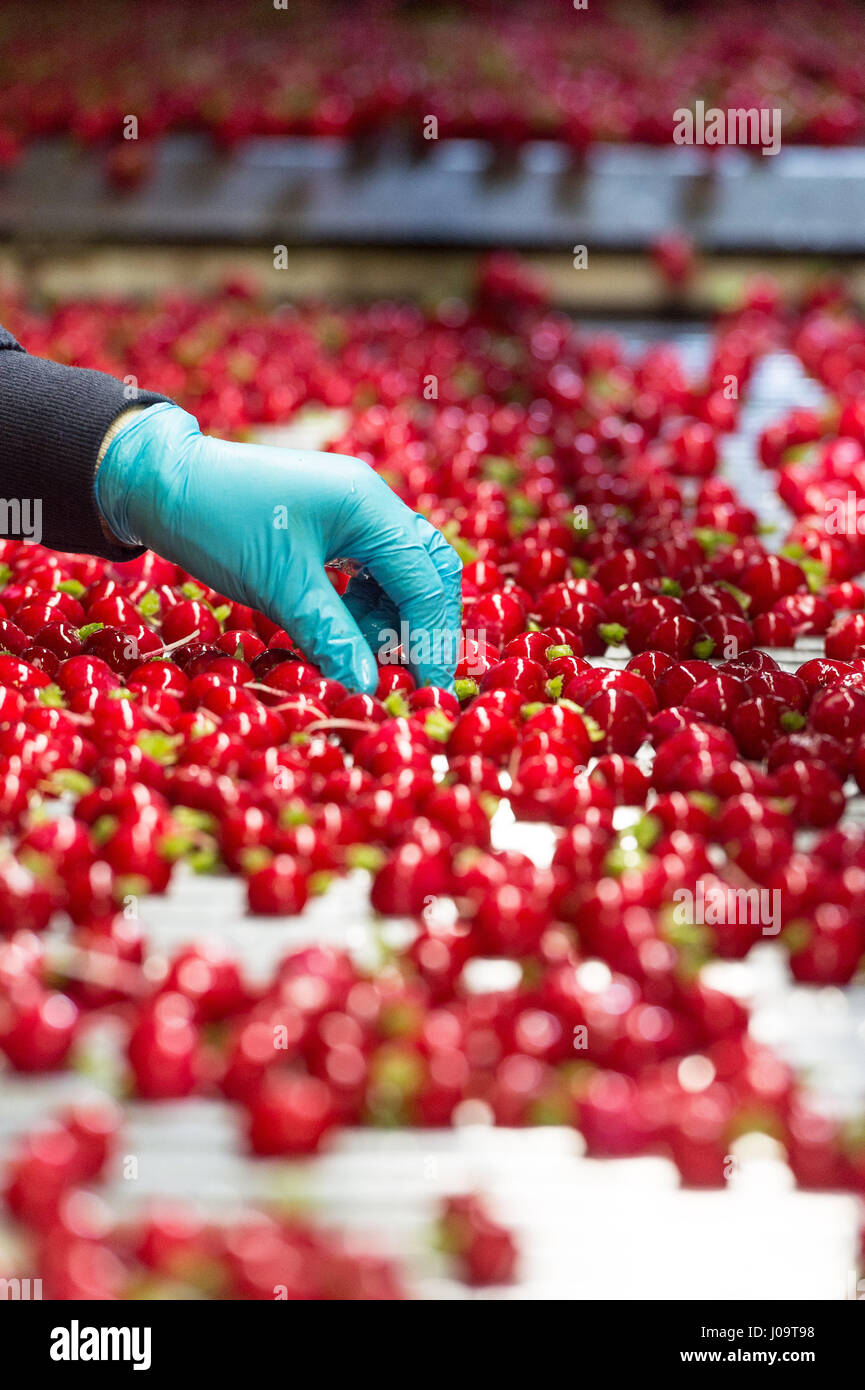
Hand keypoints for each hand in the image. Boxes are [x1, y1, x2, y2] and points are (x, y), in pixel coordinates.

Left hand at [95, 402, 461, 692]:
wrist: (162, 482)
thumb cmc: (218, 524)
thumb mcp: (279, 587)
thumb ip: (332, 637)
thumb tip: (368, 689)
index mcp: (368, 507)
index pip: (424, 580)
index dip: (429, 638)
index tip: (426, 688)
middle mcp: (371, 503)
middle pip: (428, 568)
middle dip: (425, 624)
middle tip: (413, 674)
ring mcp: (352, 511)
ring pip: (400, 571)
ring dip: (394, 618)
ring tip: (372, 659)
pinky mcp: (330, 524)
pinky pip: (369, 570)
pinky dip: (367, 606)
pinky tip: (348, 633)